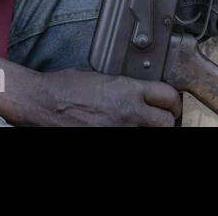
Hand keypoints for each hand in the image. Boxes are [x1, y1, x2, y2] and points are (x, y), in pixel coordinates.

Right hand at [27, 68, 180, 126]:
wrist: (44, 102)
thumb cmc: (66, 87)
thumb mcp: (101, 77)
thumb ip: (124, 87)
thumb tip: (137, 94)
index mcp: (127, 89)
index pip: (168, 96)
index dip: (173, 102)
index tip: (171, 106)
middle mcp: (127, 111)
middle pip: (166, 123)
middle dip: (166, 121)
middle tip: (162, 120)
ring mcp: (119, 130)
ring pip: (150, 135)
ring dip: (147, 130)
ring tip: (140, 126)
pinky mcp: (107, 140)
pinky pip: (129, 140)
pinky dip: (130, 135)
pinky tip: (122, 130)